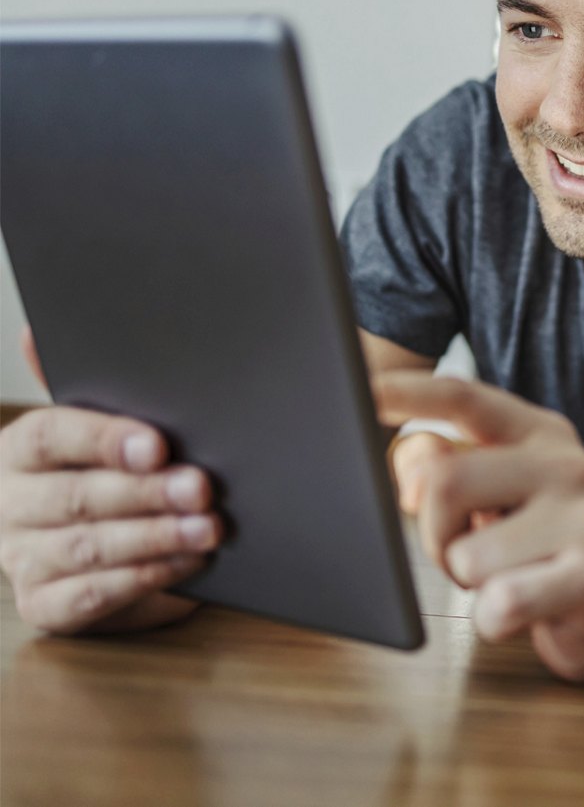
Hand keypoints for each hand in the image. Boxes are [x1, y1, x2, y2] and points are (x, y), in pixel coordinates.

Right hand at [0, 327, 220, 633]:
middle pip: (76, 497)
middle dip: (145, 494)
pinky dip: (145, 580)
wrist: (97, 542)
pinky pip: (92, 597)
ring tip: (208, 529)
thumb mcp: (102, 425)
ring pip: (87, 549)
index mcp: (19, 450)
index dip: (103, 439)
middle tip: (201, 488)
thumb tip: (34, 331)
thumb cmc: (106, 470)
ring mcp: (22, 560)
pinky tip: (189, 563)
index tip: (157, 444)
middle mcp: (10, 505)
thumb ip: (79, 383)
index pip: (49, 436)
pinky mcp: (45, 607)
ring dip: (155, 539)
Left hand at [377, 373, 583, 681]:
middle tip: (463, 556)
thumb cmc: (542, 551)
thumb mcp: (495, 501)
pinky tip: (526, 612)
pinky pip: (503, 602)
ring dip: (471, 586)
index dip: (409, 393)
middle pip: (443, 483)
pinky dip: (494, 620)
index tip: (362, 390)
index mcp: (538, 434)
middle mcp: (567, 464)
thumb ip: (447, 471)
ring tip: (510, 581)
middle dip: (434, 536)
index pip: (465, 398)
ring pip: (467, 557)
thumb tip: (411, 465)